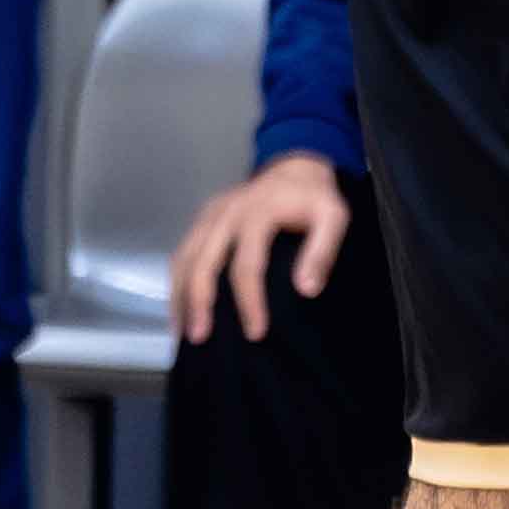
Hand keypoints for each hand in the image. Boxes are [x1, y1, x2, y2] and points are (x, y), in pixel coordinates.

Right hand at [172, 152, 350, 342]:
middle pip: (203, 262)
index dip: (249, 301)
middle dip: (199, 302)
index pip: (246, 265)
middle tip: (201, 339)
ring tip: (182, 333)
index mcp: (257, 213)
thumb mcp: (332, 217)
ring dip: (179, 296)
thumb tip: (307, 290)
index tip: (256, 332)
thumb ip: (323, 251)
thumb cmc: (314, 199)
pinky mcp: (201, 220)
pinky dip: (176, 283)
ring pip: (183, 258)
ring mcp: (209, 215)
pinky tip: (179, 310)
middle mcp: (226, 213)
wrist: (294, 169)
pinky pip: (181, 253)